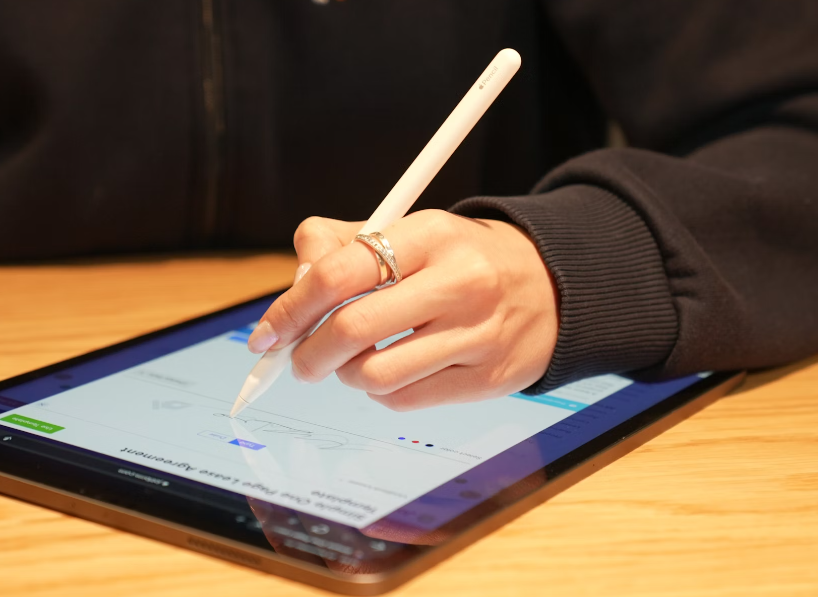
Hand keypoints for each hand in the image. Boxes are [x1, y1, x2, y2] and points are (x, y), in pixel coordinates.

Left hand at [247, 209, 558, 410]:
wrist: (551, 287)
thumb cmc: (458, 260)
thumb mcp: (408, 232)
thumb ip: (339, 245)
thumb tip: (292, 288)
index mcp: (431, 234)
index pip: (338, 273)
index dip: (290, 309)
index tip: (267, 334)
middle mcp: (459, 282)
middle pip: (350, 330)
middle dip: (307, 354)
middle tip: (297, 360)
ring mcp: (477, 334)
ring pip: (374, 375)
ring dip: (345, 375)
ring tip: (351, 363)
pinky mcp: (487, 378)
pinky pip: (404, 401)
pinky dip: (380, 393)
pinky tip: (390, 373)